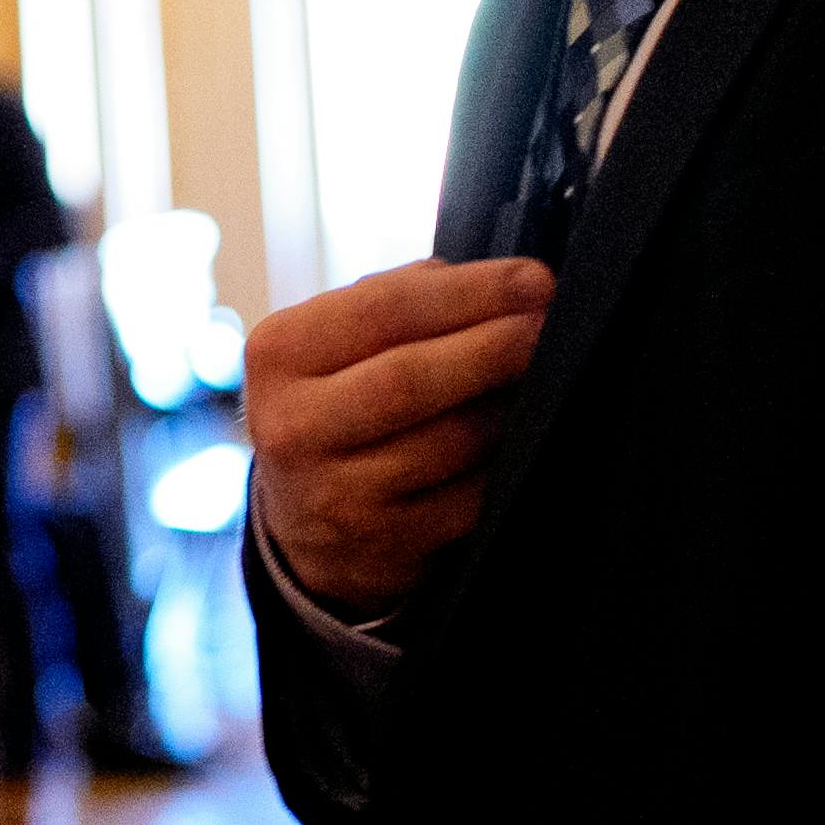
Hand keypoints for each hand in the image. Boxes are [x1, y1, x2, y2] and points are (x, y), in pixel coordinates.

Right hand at [241, 258, 551, 614]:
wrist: (301, 524)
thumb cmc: (334, 406)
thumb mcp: (331, 346)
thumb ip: (395, 301)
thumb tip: (497, 283)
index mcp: (278, 354)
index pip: (382, 309)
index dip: (469, 292)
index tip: (532, 279)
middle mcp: (293, 425)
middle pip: (410, 377)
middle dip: (493, 346)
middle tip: (547, 324)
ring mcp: (336, 494)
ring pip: (450, 441)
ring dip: (506, 407)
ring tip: (536, 379)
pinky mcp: (385, 546)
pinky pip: (470, 497)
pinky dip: (504, 463)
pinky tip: (519, 439)